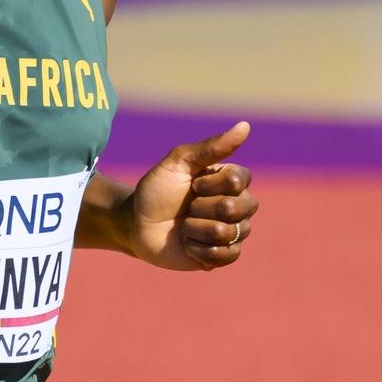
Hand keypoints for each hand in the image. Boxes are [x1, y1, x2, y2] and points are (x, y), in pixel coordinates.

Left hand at [126, 121, 259, 270]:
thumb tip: (245, 125)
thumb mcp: (179, 162)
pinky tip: (188, 244)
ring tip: (185, 226)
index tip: (192, 184)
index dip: (209, 185)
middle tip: (186, 208)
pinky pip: (226, 255)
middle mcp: (239, 204)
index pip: (238, 181)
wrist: (136, 224)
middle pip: (236, 208)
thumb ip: (212, 146)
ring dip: (195, 229)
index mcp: (232, 179)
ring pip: (228, 233)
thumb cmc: (157, 189)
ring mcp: (233, 231)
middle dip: (200, 208)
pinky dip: (199, 249)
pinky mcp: (224, 255)